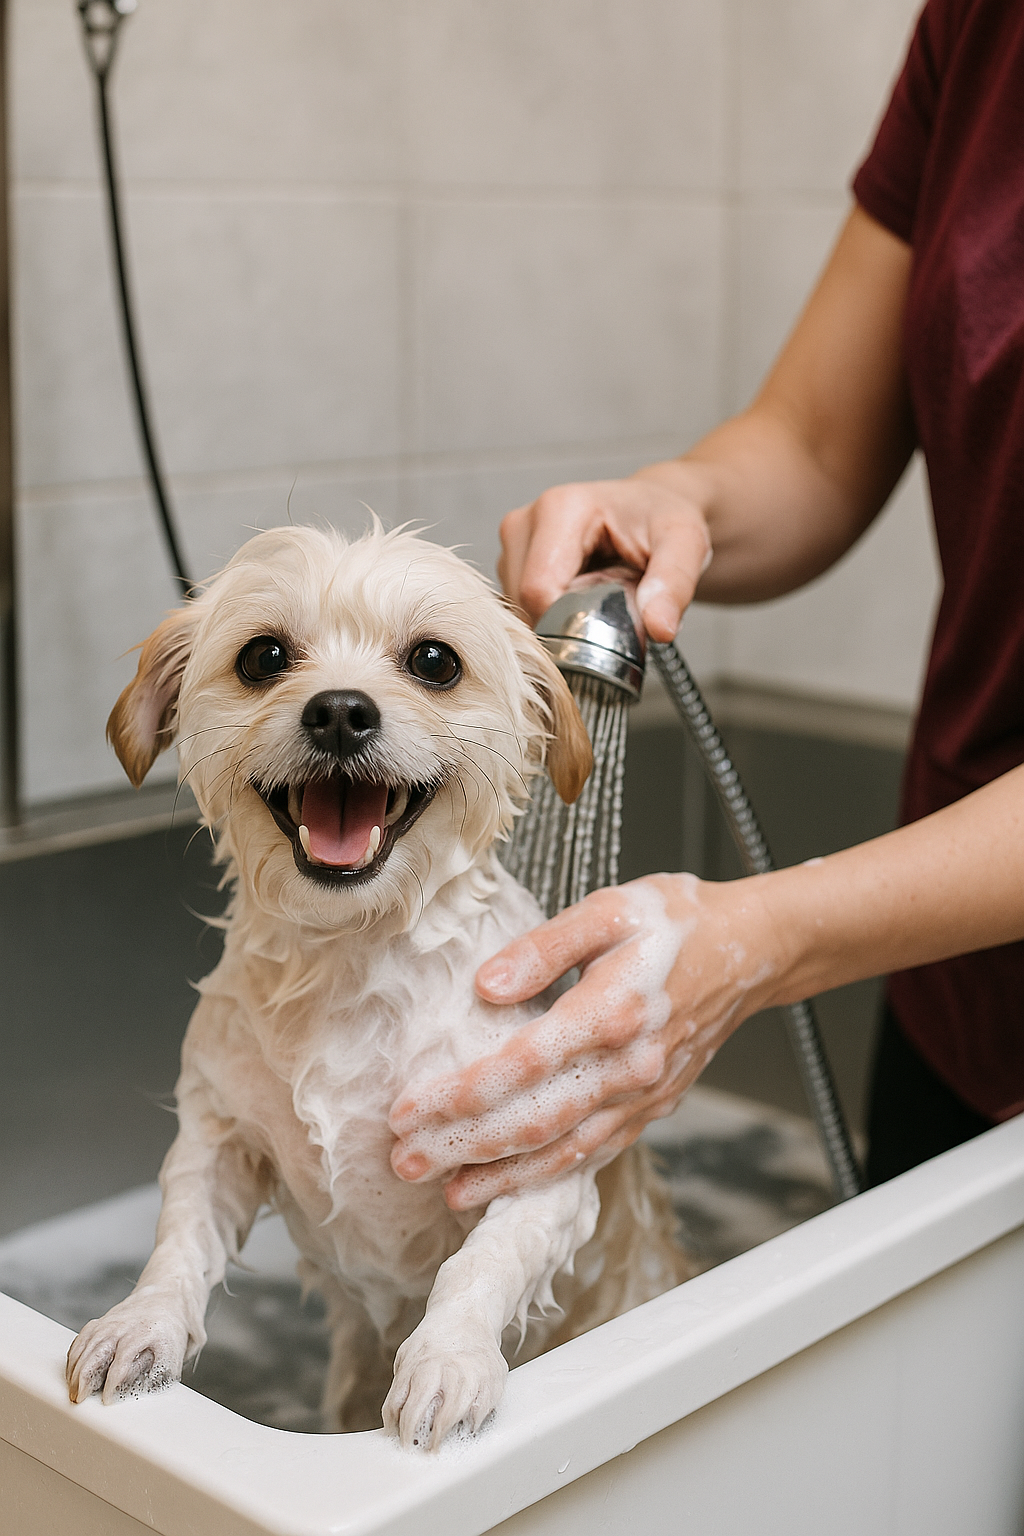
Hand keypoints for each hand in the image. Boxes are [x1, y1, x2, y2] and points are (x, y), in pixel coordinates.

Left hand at [389, 874, 783, 1209]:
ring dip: (500, 1175)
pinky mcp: (652, 1108)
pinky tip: (512, 1183)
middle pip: (533, 1122)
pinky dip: (549, 1175)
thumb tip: (485, 985)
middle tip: (404, 1160)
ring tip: (446, 1191)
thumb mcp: (607, 909)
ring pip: (563, 1150)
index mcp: (611, 1011)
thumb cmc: (678, 921)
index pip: (519, 1067)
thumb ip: (542, 947)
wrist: (753, 948)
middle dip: (462, 1147)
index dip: (459, 1095)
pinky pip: (595, 1152)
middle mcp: (629, 1066)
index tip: (407, 1108)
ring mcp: (643, 1095)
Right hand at [498, 472, 712, 642]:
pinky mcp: (512, 563)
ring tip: (596, 601)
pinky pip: (520, 608)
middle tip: (609, 611)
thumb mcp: (684, 544)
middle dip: (565, 623)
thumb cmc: (663, 519)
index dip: (569, 624)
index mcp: (559, 509)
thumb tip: (659, 628)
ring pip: (519, 609)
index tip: (608, 631)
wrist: (654, 507)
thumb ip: (674, 584)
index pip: (539, 590)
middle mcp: (524, 523)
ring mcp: (514, 544)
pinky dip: (550, 616)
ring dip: (557, 621)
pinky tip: (578, 601)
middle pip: (524, 603)